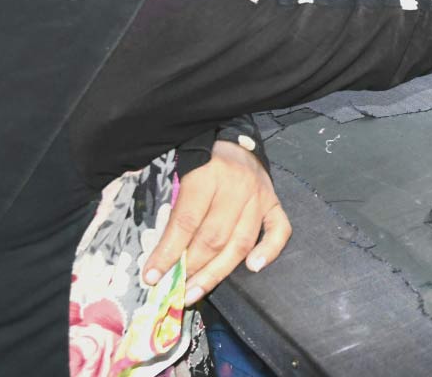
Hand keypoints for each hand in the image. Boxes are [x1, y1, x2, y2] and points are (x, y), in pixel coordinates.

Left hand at [145, 140, 292, 305]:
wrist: (234, 140)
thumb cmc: (201, 161)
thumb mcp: (182, 175)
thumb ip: (175, 210)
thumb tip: (161, 256)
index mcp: (208, 175)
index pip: (186, 221)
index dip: (168, 252)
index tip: (153, 276)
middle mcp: (237, 186)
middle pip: (214, 237)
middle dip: (191, 267)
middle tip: (175, 288)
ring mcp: (260, 196)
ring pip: (241, 242)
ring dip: (216, 272)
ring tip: (195, 292)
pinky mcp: (274, 202)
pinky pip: (278, 230)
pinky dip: (269, 250)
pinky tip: (253, 267)